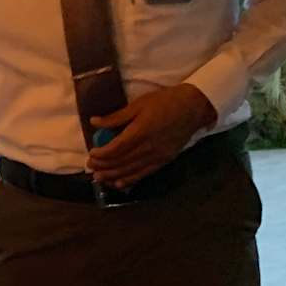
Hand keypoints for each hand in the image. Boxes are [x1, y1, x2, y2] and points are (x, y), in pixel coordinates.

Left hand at [87, 83, 214, 187]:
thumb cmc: (165, 101)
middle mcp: (147, 147)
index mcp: (140, 132)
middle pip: (120, 162)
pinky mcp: (164, 160)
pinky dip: (130, 180)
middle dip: (103, 166)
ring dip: (113, 176)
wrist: (194, 107)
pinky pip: (144, 173)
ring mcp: (157, 156)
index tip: (91, 154)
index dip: (101, 154)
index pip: (115, 149)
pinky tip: (119, 184)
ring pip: (130, 170)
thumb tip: (94, 122)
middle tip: (91, 167)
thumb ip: (116, 117)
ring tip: (99, 178)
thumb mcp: (139, 104)